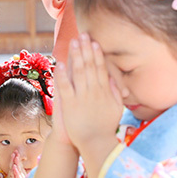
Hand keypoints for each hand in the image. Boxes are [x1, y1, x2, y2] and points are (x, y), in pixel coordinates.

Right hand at [0, 150, 25, 177]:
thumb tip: (24, 176)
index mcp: (13, 176)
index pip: (15, 166)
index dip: (16, 160)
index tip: (17, 153)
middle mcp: (11, 176)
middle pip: (13, 165)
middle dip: (14, 158)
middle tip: (15, 151)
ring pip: (12, 168)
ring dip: (13, 161)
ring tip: (14, 155)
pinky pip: (12, 175)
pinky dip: (13, 170)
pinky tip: (13, 166)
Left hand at [55, 34, 123, 150]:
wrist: (94, 143)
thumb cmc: (105, 126)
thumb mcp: (116, 108)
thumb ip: (116, 92)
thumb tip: (114, 79)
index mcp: (105, 91)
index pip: (101, 68)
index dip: (97, 54)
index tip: (94, 42)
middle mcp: (94, 91)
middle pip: (90, 66)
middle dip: (86, 49)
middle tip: (83, 34)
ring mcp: (82, 97)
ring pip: (78, 72)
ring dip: (76, 55)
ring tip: (73, 42)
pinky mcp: (70, 104)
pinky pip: (66, 86)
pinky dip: (62, 74)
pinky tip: (60, 62)